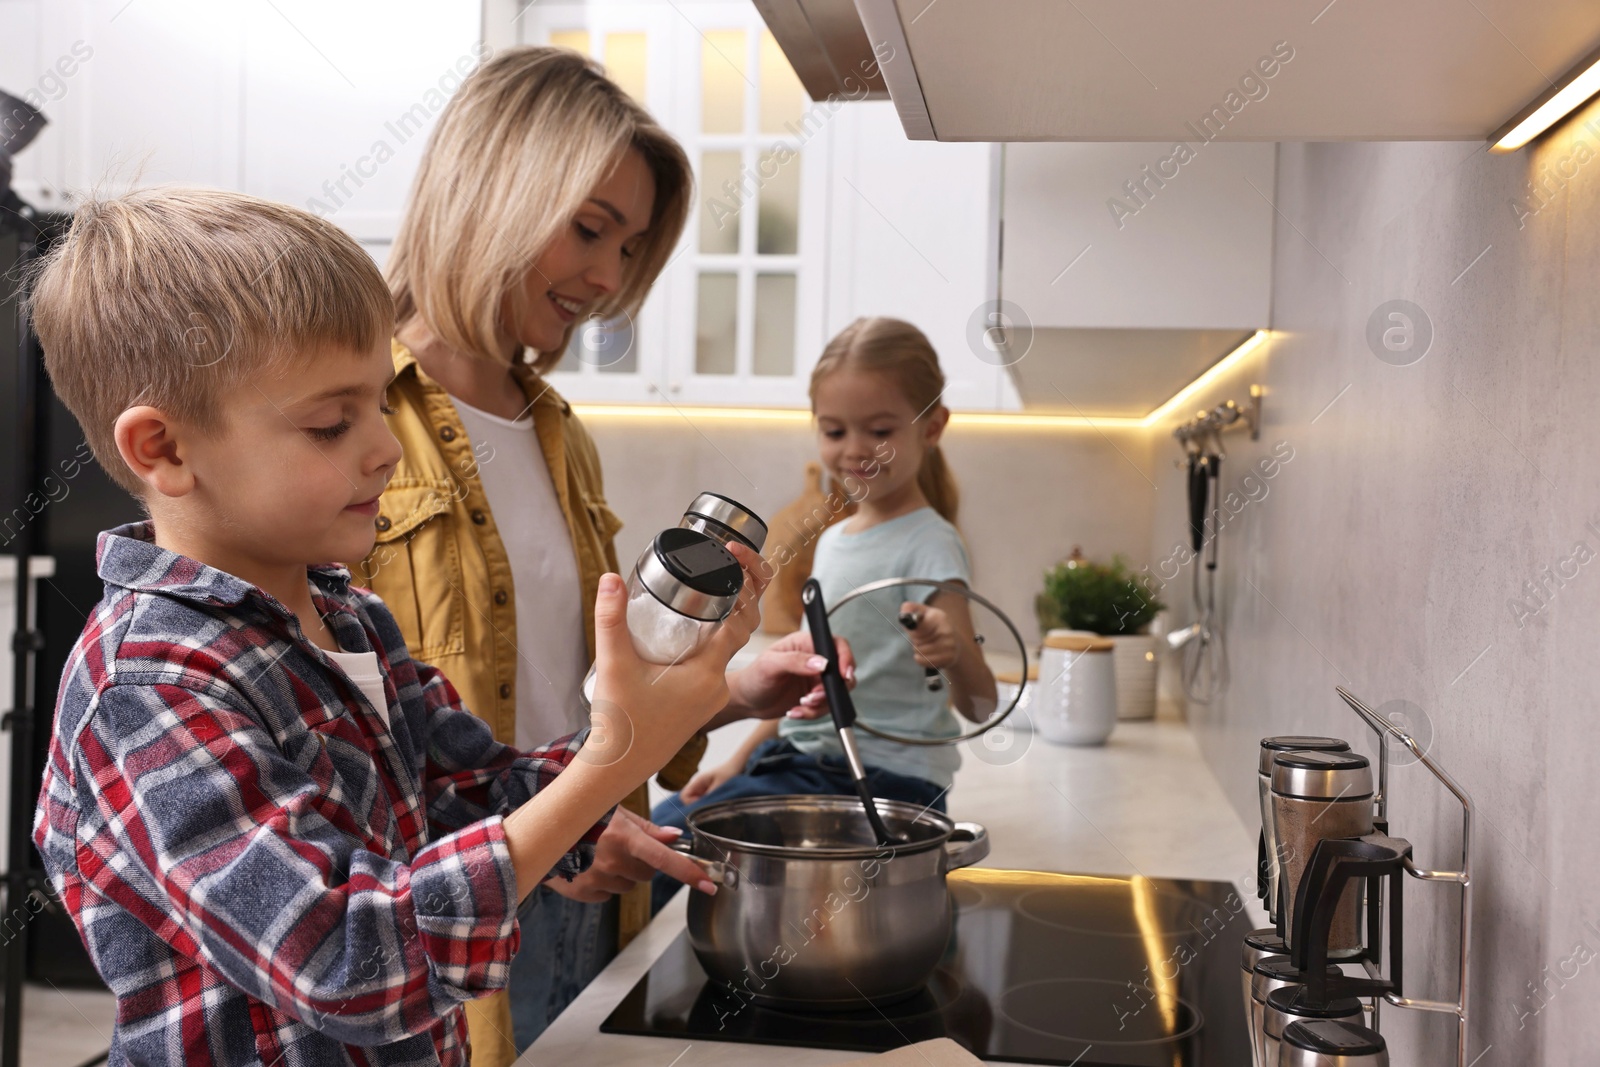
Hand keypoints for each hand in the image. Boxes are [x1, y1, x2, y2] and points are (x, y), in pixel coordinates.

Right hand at [546, 807, 717, 902]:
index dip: (690, 873)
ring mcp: (596, 879)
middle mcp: (612, 861)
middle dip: (642, 863)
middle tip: (624, 846)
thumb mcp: (615, 811)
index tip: (710, 885)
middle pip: (647, 874)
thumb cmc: (582, 814)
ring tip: (601, 853)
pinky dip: (604, 883)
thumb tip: (675, 837)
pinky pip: (607, 895)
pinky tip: (589, 865)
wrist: (540, 828)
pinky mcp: (582, 893)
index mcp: (624, 838)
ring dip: (622, 874)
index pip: (665, 860)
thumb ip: (647, 828)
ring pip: (628, 886)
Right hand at [584, 543, 768, 774]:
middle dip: (724, 608)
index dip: (736, 597)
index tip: (723, 574)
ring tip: (689, 605)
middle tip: (704, 582)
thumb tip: (611, 579)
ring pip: (720, 654)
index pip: (737, 626)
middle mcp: (716, 688)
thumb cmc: (620, 724)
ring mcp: (709, 700)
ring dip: (711, 631)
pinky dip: (701, 651)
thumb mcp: (614, 664)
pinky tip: (679, 641)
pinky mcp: (698, 708)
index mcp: (706, 675)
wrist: (618, 768)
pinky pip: (709, 670)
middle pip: (732, 637)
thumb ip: (612, 619)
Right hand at [679, 758, 743, 804]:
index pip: (684, 796)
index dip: (691, 803)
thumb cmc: (729, 772)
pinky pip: (704, 800)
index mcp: (698, 781)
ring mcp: (702, 788)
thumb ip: (710, 795)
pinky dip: (708, 803)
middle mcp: (697, 785)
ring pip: (696, 802)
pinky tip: (718, 801)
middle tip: (711, 804)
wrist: (737, 765)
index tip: (704, 803)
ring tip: (716, 802)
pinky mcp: (708, 791)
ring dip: (704, 804)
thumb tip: (701, 806)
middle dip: (697, 805)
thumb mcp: (720, 784)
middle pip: (688, 801)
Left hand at [724, 630, 855, 721]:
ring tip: (800, 705)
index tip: (843, 675)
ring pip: (835, 693)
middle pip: (841, 672)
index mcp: (806, 643)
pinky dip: (812, 713)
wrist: (746, 701)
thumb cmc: (754, 677)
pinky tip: (795, 712)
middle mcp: (815, 659)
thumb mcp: (770, 665)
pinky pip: (825, 707)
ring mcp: (816, 679)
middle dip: (830, 689)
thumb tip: (823, 663)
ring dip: (821, 704)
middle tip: (812, 698)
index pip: (836, 645)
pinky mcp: (814, 697)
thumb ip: (796, 661)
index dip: (845, 658)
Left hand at [901, 600, 958, 669]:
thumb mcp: (924, 613)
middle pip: (917, 639)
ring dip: (917, 649)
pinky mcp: (949, 658)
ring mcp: (949, 645)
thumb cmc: (934, 626)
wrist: (955, 643)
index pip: (918, 627)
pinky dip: (921, 658)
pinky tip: (926, 654)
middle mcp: (947, 631)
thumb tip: (904, 612)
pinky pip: (924, 661)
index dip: (913, 630)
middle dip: (915, 639)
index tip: (915, 627)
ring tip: (925, 645)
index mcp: (939, 617)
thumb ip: (911, 609)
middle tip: (923, 637)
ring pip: (920, 651)